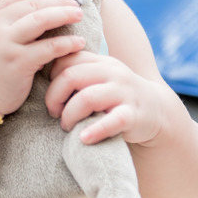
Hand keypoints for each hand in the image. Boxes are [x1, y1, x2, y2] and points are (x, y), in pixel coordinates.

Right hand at [0, 0, 86, 115]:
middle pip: (34, 4)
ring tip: (79, 15)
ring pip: (41, 20)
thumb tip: (46, 5)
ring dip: (64, 14)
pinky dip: (67, 43)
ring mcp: (6, 44)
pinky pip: (49, 48)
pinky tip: (78, 43)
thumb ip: (11, 20)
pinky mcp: (18, 62)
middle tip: (76, 6)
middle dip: (58, 2)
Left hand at [45, 50, 170, 145]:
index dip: (51, 77)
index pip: (67, 59)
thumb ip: (79, 73)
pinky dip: (95, 131)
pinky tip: (83, 139)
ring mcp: (124, 93)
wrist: (156, 110)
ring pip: (87, 98)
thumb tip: (41, 71)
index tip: (51, 94)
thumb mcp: (100, 78)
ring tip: (66, 127)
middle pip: (72, 76)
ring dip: (70, 115)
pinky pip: (113, 120)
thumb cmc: (116, 96)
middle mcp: (113, 73)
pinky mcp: (133, 115)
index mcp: (101, 62)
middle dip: (55, 97)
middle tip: (54, 113)